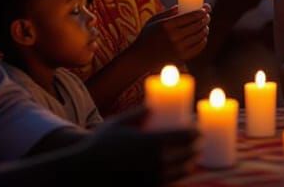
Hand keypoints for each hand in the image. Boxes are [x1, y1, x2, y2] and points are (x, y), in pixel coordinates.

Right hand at [75, 106, 196, 184]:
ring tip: (192, 158)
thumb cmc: (98, 146)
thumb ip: (137, 112)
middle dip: (197, 147)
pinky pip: (169, 184)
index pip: (184, 136)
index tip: (199, 129)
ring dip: (190, 164)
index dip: (196, 132)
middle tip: (200, 142)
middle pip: (187, 154)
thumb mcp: (116, 124)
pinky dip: (178, 178)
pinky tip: (178, 173)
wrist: (84, 174)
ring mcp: (153, 178)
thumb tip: (153, 105)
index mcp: (151, 142)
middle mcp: (156, 161)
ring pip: (182, 171)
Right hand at [135, 5, 210, 64]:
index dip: (201, 11)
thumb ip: (168, 12)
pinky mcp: (182, 58)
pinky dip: (203, 41)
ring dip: (205, 29)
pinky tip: (203, 37)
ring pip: (199, 36)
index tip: (205, 9)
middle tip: (207, 16)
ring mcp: (178, 48)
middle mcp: (174, 36)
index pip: (191, 16)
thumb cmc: (147, 36)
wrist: (140, 58)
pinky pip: (198, 47)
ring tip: (205, 26)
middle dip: (205, 19)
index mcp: (167, 25)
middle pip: (197, 25)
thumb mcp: (154, 20)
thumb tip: (182, 5)